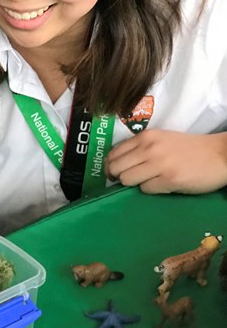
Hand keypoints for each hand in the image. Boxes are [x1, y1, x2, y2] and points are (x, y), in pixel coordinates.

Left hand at [105, 130, 226, 193]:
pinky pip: (145, 189)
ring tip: (147, 181)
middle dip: (117, 176)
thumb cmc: (190, 149)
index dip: (111, 165)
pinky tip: (163, 185)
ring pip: (127, 179)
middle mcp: (149, 148)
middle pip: (116, 167)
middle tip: (126, 180)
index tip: (114, 172)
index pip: (113, 153)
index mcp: (145, 137)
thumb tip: (118, 163)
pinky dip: (151, 190)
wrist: (220, 154)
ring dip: (134, 184)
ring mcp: (158, 164)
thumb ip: (141, 148)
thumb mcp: (161, 140)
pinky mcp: (169, 179)